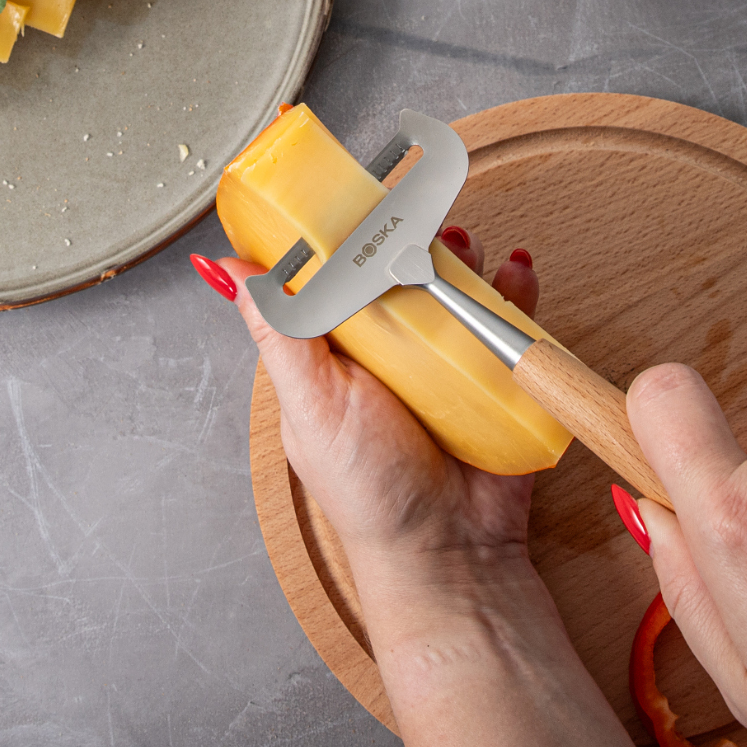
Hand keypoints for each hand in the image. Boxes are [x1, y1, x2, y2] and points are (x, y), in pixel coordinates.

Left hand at [206, 231, 630, 746]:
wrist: (451, 552)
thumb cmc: (370, 490)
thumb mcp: (311, 403)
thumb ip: (280, 333)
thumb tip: (231, 268)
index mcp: (334, 347)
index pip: (329, 272)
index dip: (339, 231)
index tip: (349, 194)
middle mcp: (386, 344)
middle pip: (396, 266)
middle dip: (410, 235)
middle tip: (419, 225)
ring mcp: (441, 354)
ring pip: (452, 282)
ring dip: (464, 255)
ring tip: (467, 249)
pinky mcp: (491, 370)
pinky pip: (506, 316)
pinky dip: (516, 291)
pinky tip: (516, 276)